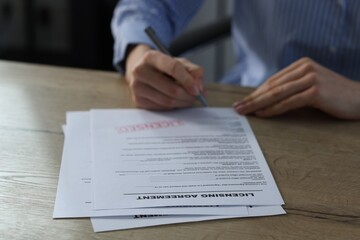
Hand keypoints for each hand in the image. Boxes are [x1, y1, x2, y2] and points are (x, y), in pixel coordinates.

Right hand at [125, 44, 203, 109]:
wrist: (142, 71)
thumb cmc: (163, 67)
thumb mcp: (179, 62)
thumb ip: (194, 71)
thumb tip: (199, 87)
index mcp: (151, 57)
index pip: (173, 68)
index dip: (188, 80)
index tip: (197, 90)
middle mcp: (140, 71)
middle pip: (171, 89)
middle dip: (187, 95)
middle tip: (196, 96)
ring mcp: (136, 87)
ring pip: (167, 101)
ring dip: (182, 102)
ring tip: (188, 99)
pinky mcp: (137, 100)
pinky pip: (161, 107)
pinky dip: (173, 106)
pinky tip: (177, 101)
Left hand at [233, 57, 359, 119]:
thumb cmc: (334, 95)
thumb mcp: (311, 85)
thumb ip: (293, 87)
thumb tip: (267, 99)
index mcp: (302, 64)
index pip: (273, 80)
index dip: (256, 92)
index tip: (243, 101)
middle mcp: (305, 68)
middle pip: (272, 86)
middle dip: (252, 98)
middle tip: (237, 108)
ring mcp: (311, 78)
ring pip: (277, 93)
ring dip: (257, 104)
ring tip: (244, 112)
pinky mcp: (315, 91)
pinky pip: (288, 102)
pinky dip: (273, 109)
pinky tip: (261, 114)